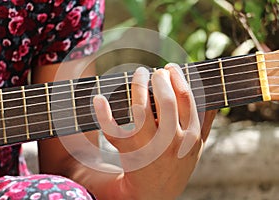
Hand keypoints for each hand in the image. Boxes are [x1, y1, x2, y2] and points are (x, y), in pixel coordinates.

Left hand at [93, 64, 215, 198]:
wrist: (156, 194)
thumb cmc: (177, 164)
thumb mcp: (197, 147)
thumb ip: (206, 123)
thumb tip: (213, 98)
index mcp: (191, 137)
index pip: (186, 99)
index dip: (178, 78)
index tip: (170, 67)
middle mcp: (172, 141)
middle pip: (165, 100)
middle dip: (159, 79)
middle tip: (153, 71)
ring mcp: (149, 147)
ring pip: (140, 109)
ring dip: (137, 86)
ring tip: (138, 75)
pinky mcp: (129, 152)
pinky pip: (113, 130)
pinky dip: (104, 113)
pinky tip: (100, 99)